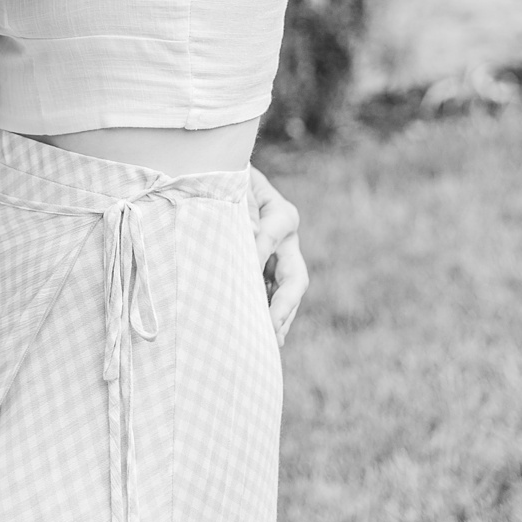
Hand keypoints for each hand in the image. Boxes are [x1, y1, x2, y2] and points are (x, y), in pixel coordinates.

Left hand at [247, 166, 306, 343]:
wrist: (226, 179)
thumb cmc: (230, 180)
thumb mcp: (237, 184)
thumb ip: (245, 203)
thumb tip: (253, 233)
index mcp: (282, 215)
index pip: (271, 238)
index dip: (258, 256)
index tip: (244, 276)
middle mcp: (287, 240)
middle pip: (294, 278)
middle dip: (284, 305)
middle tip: (270, 327)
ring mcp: (280, 258)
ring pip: (287, 293)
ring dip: (280, 318)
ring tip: (271, 343)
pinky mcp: (268, 269)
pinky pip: (272, 295)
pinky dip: (268, 314)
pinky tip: (261, 336)